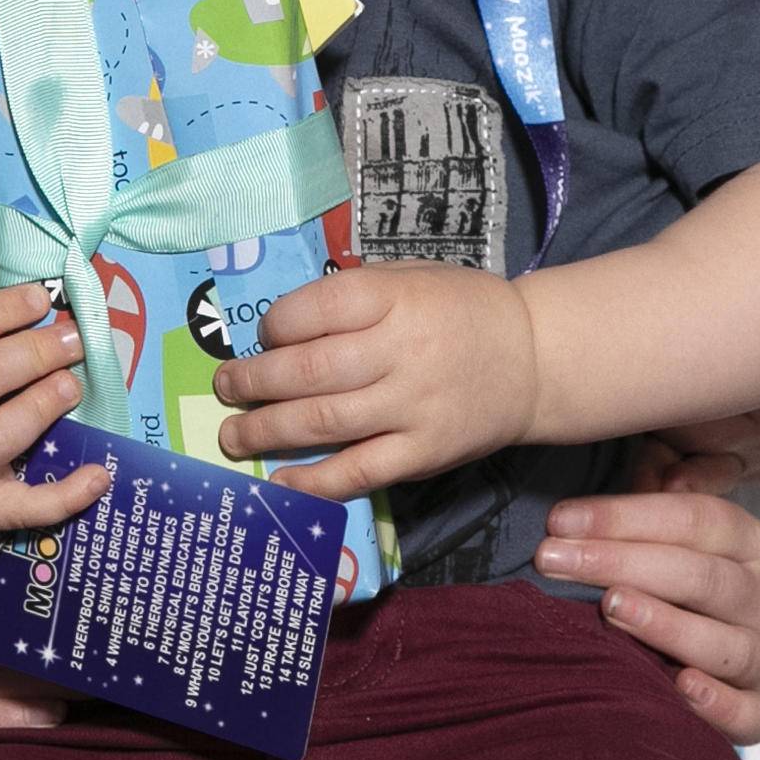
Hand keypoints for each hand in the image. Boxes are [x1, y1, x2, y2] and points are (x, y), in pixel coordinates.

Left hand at [214, 263, 536, 501]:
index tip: (263, 337)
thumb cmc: (462, 310)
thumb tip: (284, 324)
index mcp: (396, 297)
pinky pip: (359, 472)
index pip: (315, 310)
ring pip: (324, 422)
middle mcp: (401, 351)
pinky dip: (314, 481)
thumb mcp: (413, 276)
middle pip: (309, 371)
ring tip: (234, 435)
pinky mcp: (423, 453)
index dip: (275, 327)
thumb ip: (355, 294)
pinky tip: (280, 482)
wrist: (534, 359)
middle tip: (226, 388)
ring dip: (267, 430)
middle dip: (253, 382)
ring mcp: (413, 406)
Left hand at [537, 486, 759, 746]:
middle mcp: (759, 597)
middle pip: (701, 575)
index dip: (625, 516)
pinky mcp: (756, 709)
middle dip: (622, 563)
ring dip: (667, 625)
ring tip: (612, 608)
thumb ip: (665, 474)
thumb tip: (672, 476)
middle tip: (555, 561)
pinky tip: (681, 687)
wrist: (683, 651)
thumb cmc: (660, 570)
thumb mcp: (662, 512)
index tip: (559, 521)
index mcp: (744, 541)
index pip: (693, 518)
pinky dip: (721, 705)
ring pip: (727, 643)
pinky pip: (752, 714)